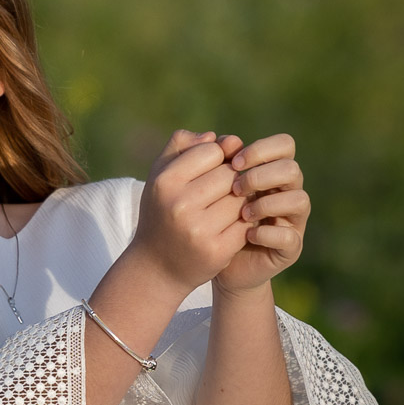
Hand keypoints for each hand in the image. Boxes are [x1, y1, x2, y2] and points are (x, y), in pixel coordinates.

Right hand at [131, 130, 249, 296]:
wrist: (156, 267)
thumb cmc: (161, 212)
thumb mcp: (159, 175)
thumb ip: (183, 146)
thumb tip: (222, 138)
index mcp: (165, 182)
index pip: (212, 151)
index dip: (217, 158)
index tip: (210, 171)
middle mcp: (180, 205)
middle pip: (230, 175)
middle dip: (231, 180)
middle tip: (220, 192)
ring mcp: (199, 230)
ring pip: (242, 199)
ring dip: (240, 202)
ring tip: (225, 209)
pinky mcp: (217, 251)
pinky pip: (247, 224)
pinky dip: (243, 223)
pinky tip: (231, 226)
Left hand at [213, 133, 309, 295]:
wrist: (206, 259)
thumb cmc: (204, 216)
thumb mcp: (201, 184)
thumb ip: (207, 157)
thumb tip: (219, 137)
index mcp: (270, 171)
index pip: (284, 145)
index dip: (262, 149)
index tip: (234, 160)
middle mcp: (286, 192)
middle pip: (292, 169)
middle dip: (262, 176)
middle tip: (236, 188)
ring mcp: (291, 220)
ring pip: (299, 199)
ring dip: (267, 203)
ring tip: (242, 214)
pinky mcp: (289, 248)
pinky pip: (290, 236)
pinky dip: (268, 233)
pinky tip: (247, 235)